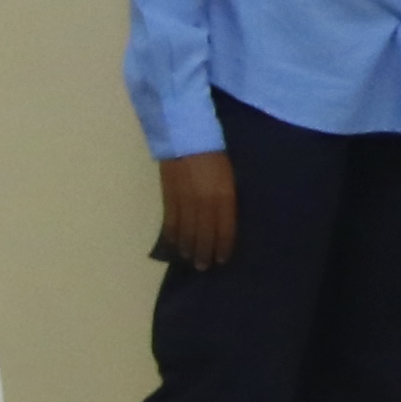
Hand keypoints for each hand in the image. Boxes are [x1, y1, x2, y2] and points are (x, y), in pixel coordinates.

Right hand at [156, 149, 238, 271]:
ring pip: (186, 229)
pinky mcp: (169, 194)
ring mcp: (184, 199)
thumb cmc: (216, 151)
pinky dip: (172, 233)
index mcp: (223, 195)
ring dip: (187, 246)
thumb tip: (227, 215)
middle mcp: (203, 201)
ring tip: (189, 259)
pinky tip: (173, 242)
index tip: (222, 260)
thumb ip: (229, 195)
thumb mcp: (231, 173)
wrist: (186, 133)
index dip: (222, 245)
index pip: (224, 227)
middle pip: (204, 232)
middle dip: (204, 251)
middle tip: (203, 267)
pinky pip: (171, 219)